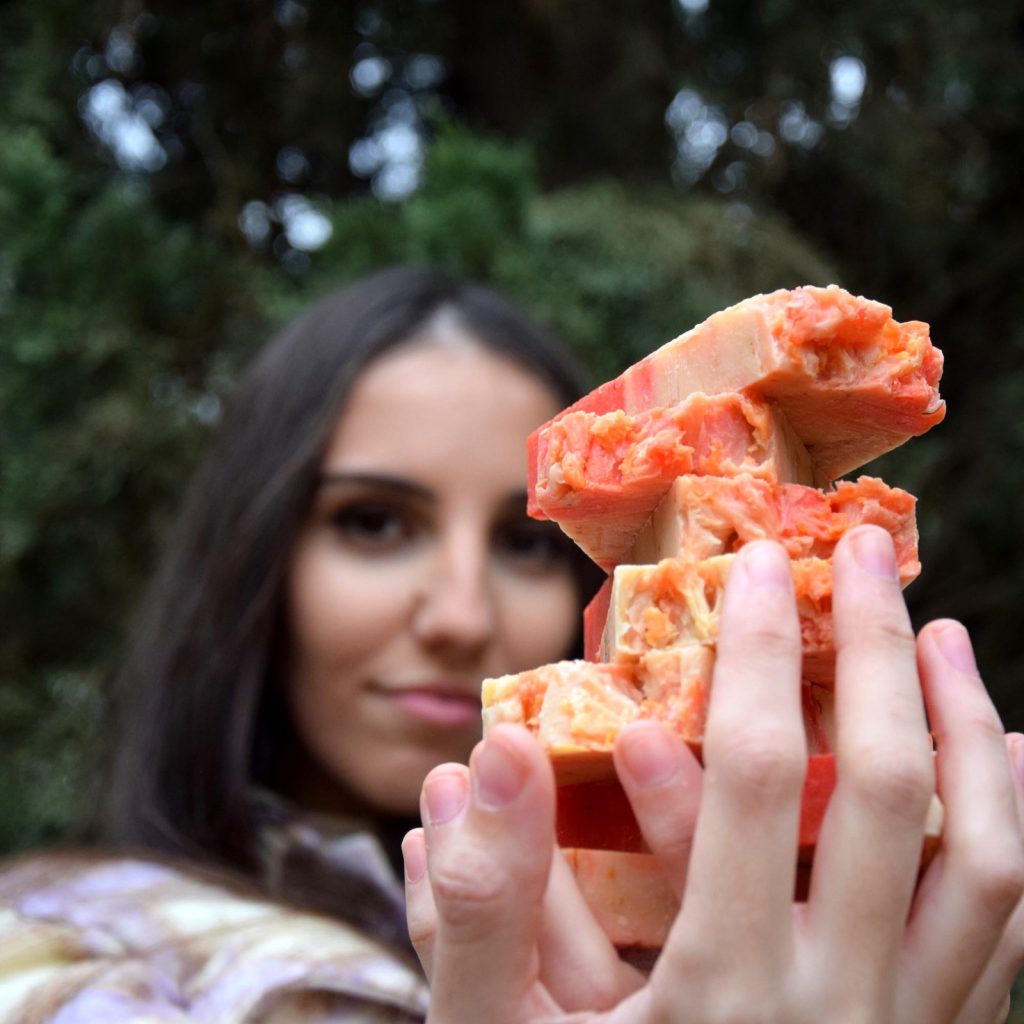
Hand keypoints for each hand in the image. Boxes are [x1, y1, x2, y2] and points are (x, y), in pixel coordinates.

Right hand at [404, 528, 1023, 1022]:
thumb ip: (488, 905)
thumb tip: (488, 756)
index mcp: (725, 993)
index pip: (762, 777)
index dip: (760, 655)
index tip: (756, 564)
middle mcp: (839, 1011)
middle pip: (892, 795)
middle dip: (878, 655)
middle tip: (868, 557)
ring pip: (985, 864)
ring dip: (969, 734)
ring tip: (944, 638)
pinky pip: (1004, 936)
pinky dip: (1013, 835)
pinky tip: (1005, 768)